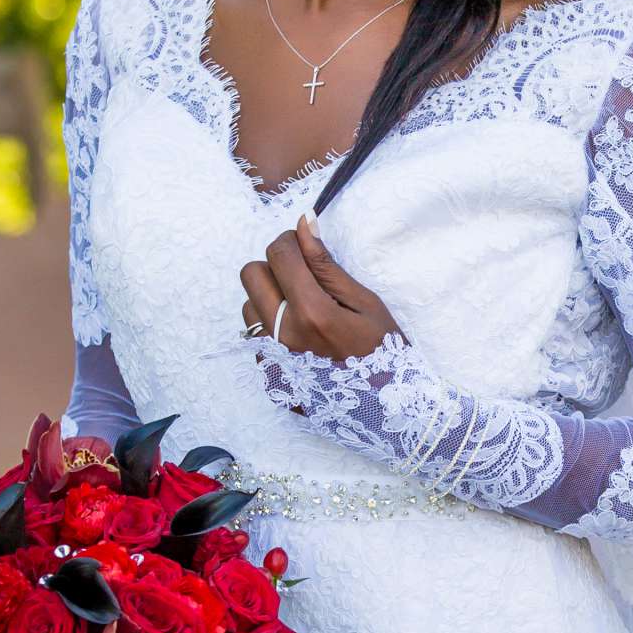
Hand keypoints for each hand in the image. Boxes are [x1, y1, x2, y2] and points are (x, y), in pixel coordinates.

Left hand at [240, 211, 402, 364]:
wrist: (384, 407)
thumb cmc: (383, 351)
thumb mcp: (365, 303)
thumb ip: (326, 265)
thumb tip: (303, 225)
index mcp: (312, 313)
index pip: (279, 254)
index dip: (291, 240)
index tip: (306, 246)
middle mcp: (283, 335)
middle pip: (251, 273)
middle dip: (275, 266)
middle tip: (304, 277)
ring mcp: (272, 357)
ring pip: (248, 303)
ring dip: (270, 297)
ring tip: (304, 310)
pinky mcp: (267, 373)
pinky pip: (256, 334)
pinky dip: (273, 325)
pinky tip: (302, 335)